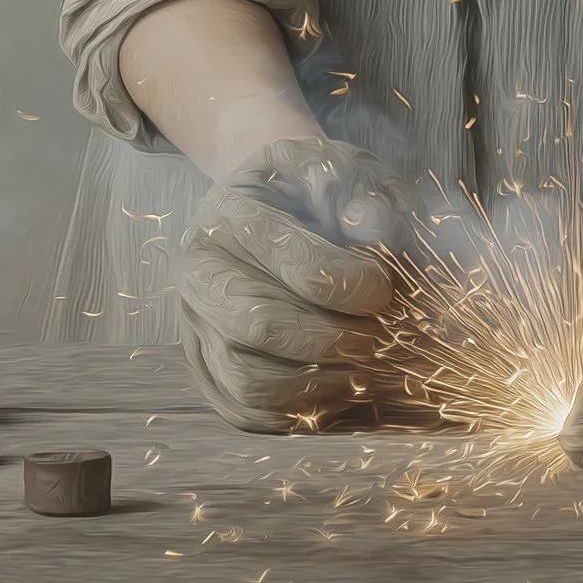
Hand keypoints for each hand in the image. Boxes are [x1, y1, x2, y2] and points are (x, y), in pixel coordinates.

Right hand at [176, 133, 415, 430]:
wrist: (279, 208)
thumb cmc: (319, 192)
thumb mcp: (345, 171)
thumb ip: (365, 195)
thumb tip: (376, 231)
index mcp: (229, 211)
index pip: (290, 260)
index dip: (348, 284)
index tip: (385, 289)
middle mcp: (199, 270)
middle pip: (259, 325)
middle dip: (335, 340)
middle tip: (381, 336)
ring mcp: (196, 323)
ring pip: (250, 381)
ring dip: (320, 383)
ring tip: (366, 365)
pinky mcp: (208, 368)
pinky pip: (249, 411)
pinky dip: (301, 411)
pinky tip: (342, 385)